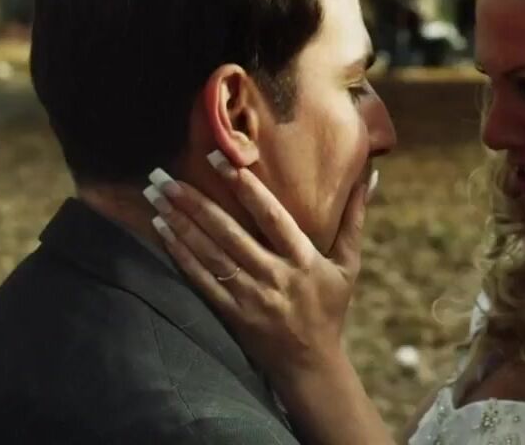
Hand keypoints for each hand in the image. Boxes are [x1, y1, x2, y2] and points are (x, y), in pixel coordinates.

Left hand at [144, 151, 374, 376]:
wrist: (311, 364)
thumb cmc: (330, 308)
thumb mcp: (348, 264)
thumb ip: (354, 219)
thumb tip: (368, 176)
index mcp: (304, 259)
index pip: (272, 217)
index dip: (247, 189)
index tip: (222, 160)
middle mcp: (275, 276)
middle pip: (230, 233)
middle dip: (195, 203)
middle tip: (166, 177)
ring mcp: (251, 297)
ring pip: (210, 254)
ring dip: (181, 224)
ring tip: (156, 197)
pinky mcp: (232, 314)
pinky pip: (200, 281)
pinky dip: (180, 255)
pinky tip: (163, 232)